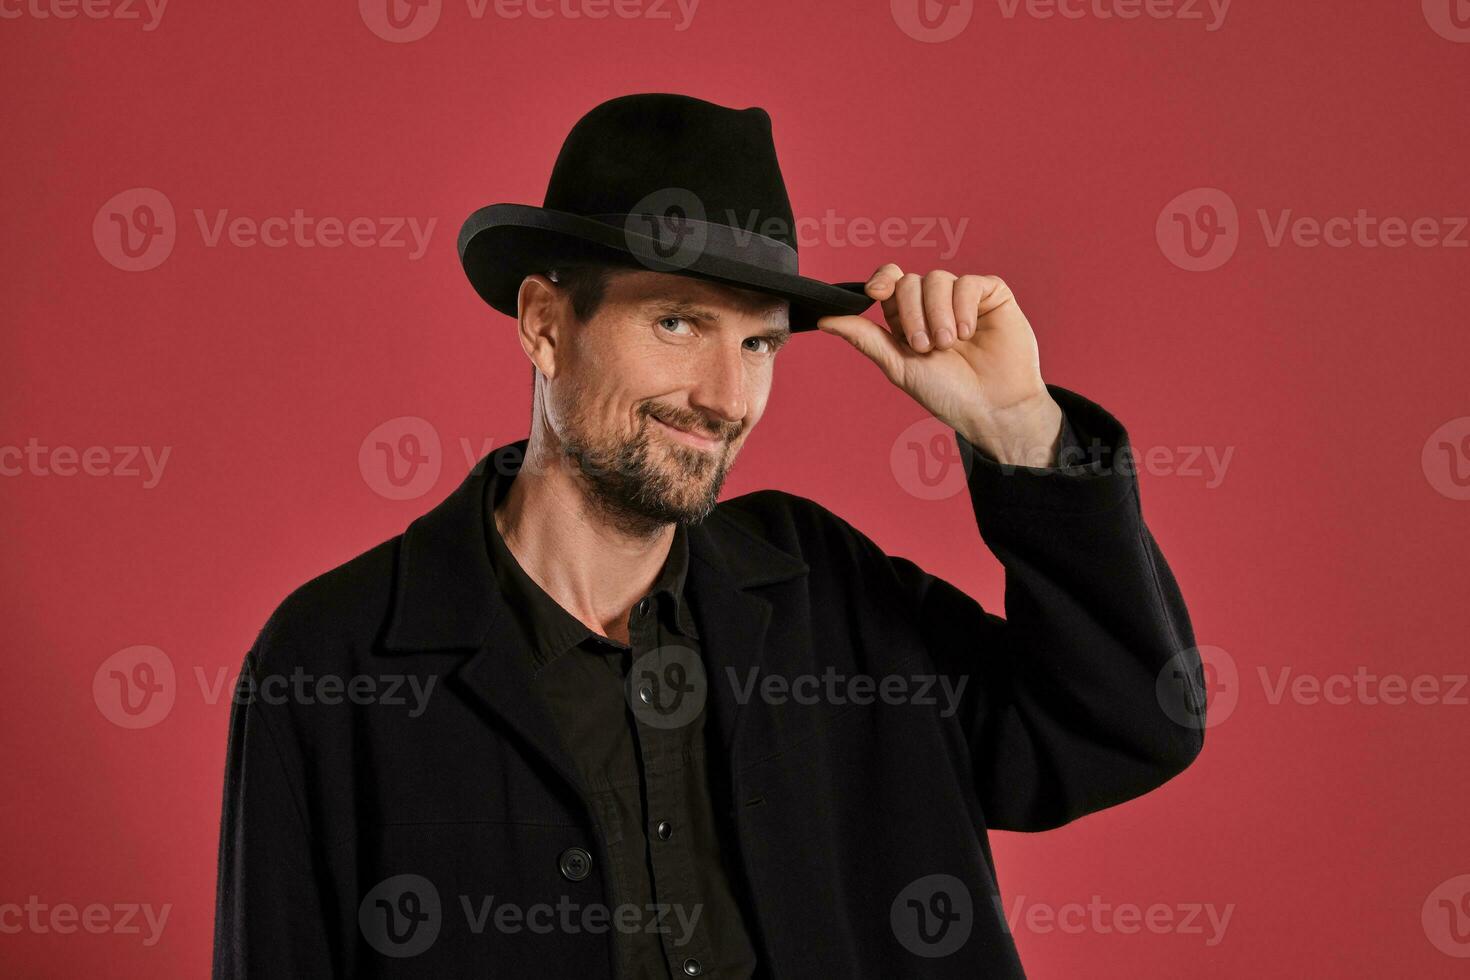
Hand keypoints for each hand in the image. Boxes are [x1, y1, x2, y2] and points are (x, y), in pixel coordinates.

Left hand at [817, 264, 1062, 466]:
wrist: (992, 408)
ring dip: (937, 314)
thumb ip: (864, 338)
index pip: (890, 281)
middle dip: (912, 314)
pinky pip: (969, 282)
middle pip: (909, 281)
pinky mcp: (991, 295)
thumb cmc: (947, 393)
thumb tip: (824, 320)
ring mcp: (962, 298)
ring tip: (948, 344)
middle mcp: (933, 304)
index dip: (882, 280)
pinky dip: (963, 306)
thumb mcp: (898, 366)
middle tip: (925, 347)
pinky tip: (967, 331)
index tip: (875, 293)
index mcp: (907, 318)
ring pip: (937, 279)